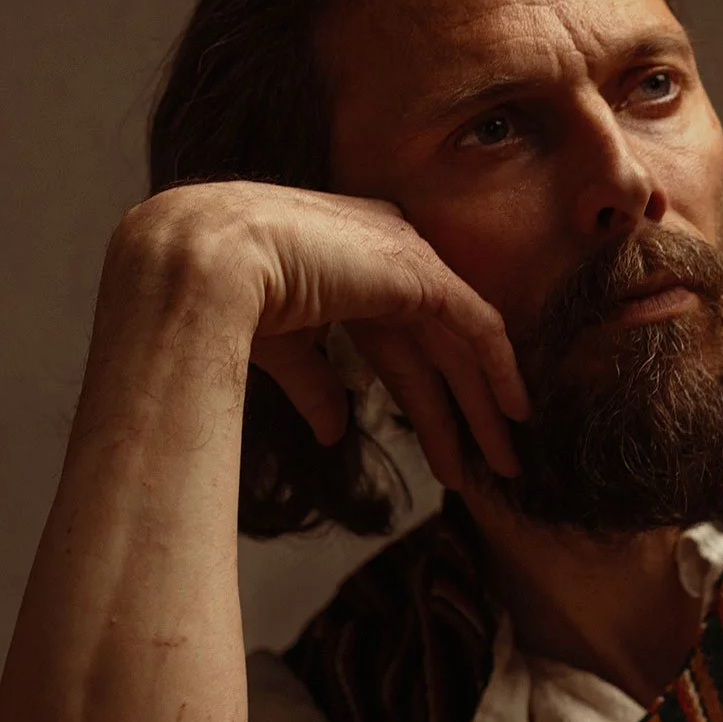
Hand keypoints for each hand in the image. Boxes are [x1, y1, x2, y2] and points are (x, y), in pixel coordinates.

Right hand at [112, 181, 530, 492]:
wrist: (206, 263)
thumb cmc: (223, 298)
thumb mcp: (282, 348)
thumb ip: (317, 383)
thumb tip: (334, 431)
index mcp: (348, 269)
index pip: (401, 342)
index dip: (423, 398)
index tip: (442, 449)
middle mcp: (385, 256)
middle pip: (437, 348)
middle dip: (464, 411)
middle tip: (490, 465)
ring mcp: (405, 257)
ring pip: (463, 344)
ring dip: (486, 407)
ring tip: (505, 464)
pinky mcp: (420, 271)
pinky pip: (478, 325)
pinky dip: (500, 369)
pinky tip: (516, 412)